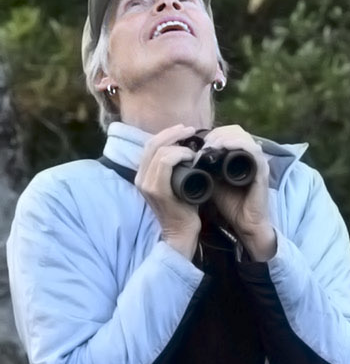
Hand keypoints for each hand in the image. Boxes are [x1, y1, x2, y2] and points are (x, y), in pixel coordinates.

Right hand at [135, 124, 204, 259]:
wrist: (182, 234)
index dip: (167, 133)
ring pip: (158, 151)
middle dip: (172, 133)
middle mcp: (141, 177)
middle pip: (152, 144)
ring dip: (178, 144)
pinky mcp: (157, 191)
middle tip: (190, 129)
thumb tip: (188, 150)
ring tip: (195, 146)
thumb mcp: (179, 184)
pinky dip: (179, 155)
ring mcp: (147, 184)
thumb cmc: (185, 209)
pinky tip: (191, 156)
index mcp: (144, 174)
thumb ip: (177, 169)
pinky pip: (164, 164)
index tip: (185, 130)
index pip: (151, 145)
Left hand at [201, 124, 275, 259]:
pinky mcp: (262, 169)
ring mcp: (258, 161)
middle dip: (216, 134)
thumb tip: (182, 154)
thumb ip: (202, 165)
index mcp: (240, 155)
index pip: (228, 131)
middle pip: (235, 129)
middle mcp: (251, 155)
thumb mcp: (210, 179)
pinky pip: (253, 149)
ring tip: (210, 147)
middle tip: (202, 145)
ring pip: (243, 135)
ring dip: (224, 137)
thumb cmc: (229, 202)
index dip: (212, 133)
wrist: (245, 222)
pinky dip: (237, 144)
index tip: (197, 143)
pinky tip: (223, 148)